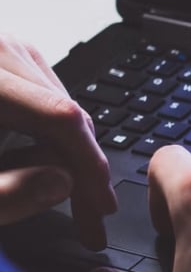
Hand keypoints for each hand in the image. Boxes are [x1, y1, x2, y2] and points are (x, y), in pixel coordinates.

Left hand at [0, 34, 116, 248]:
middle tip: (90, 220)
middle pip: (66, 112)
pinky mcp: (3, 60)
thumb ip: (4, 192)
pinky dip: (51, 140)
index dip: (89, 167)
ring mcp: (1, 50)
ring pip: (61, 109)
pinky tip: (46, 170)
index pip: (60, 117)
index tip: (100, 209)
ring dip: (69, 158)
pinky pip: (45, 103)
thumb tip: (63, 184)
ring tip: (67, 201)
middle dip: (83, 171)